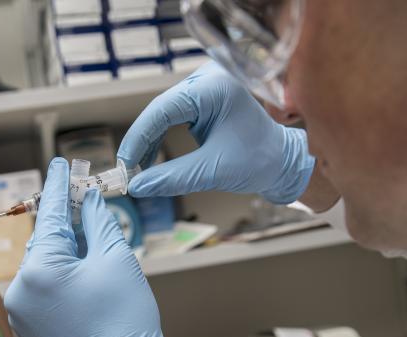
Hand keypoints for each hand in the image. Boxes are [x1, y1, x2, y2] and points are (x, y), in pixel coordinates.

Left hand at [4, 157, 173, 336]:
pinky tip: (81, 268)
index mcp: (41, 270)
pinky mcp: (28, 326)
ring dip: (64, 249)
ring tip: (90, 238)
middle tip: (83, 197)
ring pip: (43, 263)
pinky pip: (41, 286)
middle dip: (65, 220)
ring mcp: (21, 311)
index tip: (62, 167)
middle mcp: (21, 289)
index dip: (60, 187)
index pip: (50, 216)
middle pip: (45, 240)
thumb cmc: (124, 323)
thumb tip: (89, 199)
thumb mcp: (116, 259)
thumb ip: (98, 221)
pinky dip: (58, 273)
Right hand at [118, 61, 314, 203]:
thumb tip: (137, 187)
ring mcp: (205, 87)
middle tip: (126, 171)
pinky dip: (159, 138)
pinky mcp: (202, 99)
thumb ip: (172, 178)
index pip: (163, 109)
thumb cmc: (258, 161)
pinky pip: (171, 116)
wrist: (281, 161)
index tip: (125, 164)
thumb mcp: (212, 171)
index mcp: (216, 88)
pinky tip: (149, 160)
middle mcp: (209, 79)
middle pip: (160, 109)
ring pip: (162, 114)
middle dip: (141, 141)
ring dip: (148, 142)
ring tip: (136, 170)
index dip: (139, 137)